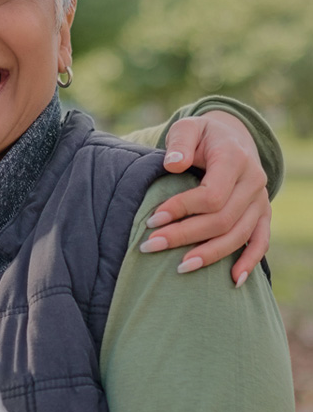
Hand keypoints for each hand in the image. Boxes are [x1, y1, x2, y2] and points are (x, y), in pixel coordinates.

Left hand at [141, 111, 269, 285]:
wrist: (230, 139)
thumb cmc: (200, 137)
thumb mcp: (187, 129)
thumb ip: (179, 142)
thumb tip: (173, 164)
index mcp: (234, 159)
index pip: (211, 194)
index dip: (181, 209)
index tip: (152, 220)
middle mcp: (253, 181)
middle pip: (221, 219)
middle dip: (184, 236)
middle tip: (150, 246)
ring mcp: (260, 200)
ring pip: (238, 235)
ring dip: (208, 255)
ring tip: (178, 267)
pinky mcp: (262, 215)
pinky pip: (261, 242)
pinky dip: (249, 262)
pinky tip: (233, 282)